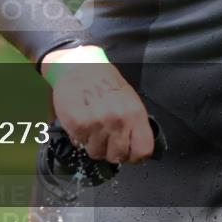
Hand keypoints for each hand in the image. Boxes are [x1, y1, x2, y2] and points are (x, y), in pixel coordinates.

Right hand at [43, 47, 154, 164]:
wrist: (79, 66)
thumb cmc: (104, 82)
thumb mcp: (128, 99)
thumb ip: (133, 124)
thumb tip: (133, 149)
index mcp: (135, 113)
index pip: (143, 150)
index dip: (134, 155)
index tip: (127, 151)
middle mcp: (119, 119)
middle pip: (119, 156)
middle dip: (111, 150)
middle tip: (104, 136)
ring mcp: (98, 122)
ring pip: (97, 153)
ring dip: (93, 143)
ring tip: (92, 124)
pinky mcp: (79, 123)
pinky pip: (80, 143)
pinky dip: (79, 136)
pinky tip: (81, 121)